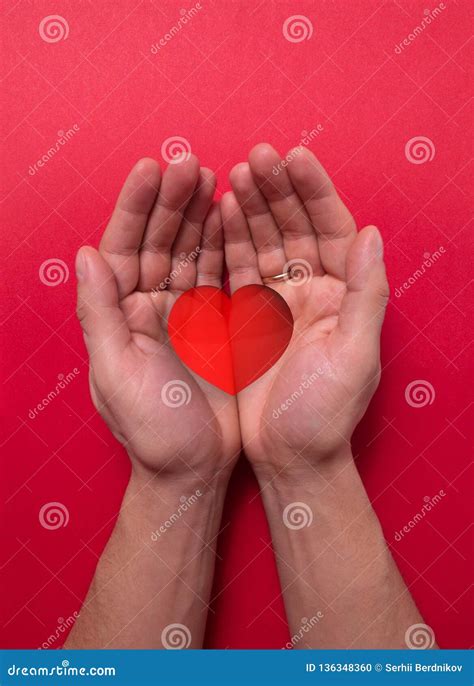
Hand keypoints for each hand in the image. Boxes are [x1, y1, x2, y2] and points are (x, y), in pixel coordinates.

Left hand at [76, 157, 239, 481]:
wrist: (195, 468)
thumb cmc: (154, 430)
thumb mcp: (118, 375)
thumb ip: (100, 314)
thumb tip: (85, 254)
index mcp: (118, 315)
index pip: (121, 247)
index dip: (135, 207)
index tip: (153, 168)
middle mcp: (147, 307)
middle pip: (156, 240)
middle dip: (171, 201)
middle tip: (190, 163)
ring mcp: (182, 312)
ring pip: (187, 250)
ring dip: (198, 213)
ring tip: (212, 176)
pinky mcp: (214, 321)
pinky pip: (216, 272)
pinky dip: (223, 242)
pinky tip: (231, 214)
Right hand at [222, 144, 388, 474]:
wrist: (289, 455)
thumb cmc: (326, 414)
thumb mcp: (355, 356)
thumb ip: (366, 294)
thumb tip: (373, 233)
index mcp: (345, 296)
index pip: (334, 229)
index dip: (315, 192)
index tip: (294, 157)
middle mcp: (313, 291)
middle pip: (296, 227)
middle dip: (278, 190)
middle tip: (256, 156)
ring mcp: (278, 301)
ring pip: (265, 241)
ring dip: (251, 207)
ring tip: (234, 173)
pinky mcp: (248, 316)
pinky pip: (238, 268)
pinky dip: (228, 240)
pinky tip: (219, 212)